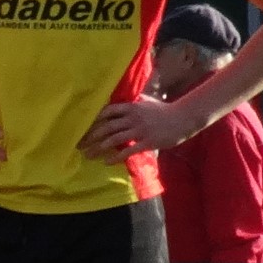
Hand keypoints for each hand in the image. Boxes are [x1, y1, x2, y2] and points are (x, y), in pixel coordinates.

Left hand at [78, 96, 204, 160]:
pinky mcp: (148, 142)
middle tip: (79, 145)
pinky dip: (116, 157)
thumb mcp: (146, 101)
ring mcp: (140, 130)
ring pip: (114, 139)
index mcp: (131, 107)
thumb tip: (122, 99)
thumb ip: (133, 101)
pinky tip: (106, 162)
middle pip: (106, 127)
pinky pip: (128, 150)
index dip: (93, 121)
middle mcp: (133, 117)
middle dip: (90, 137)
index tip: (82, 129)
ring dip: (99, 148)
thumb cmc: (164, 110)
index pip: (106, 112)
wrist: (184, 118)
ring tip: (88, 155)